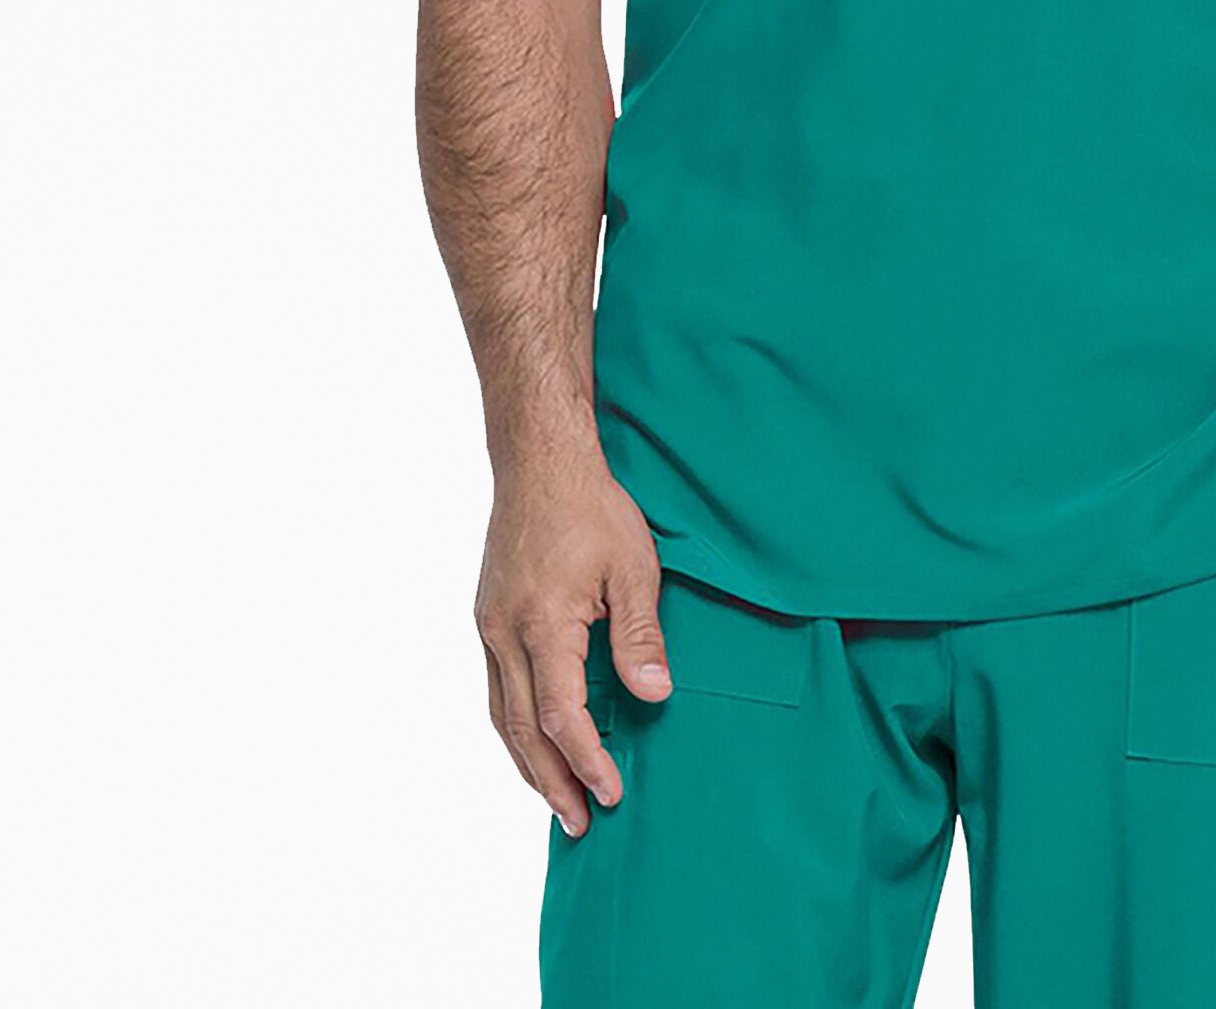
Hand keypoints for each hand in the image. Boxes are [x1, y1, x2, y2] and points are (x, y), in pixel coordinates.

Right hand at [473, 451, 671, 836]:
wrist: (539, 463)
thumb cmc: (591, 508)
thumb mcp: (633, 568)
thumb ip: (640, 636)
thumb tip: (655, 698)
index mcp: (543, 624)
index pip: (564, 716)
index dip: (588, 760)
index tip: (613, 792)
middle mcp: (505, 634)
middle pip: (524, 729)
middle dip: (553, 782)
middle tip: (580, 823)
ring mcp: (490, 627)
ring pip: (502, 715)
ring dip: (528, 763)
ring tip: (556, 799)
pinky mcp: (488, 618)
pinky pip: (498, 688)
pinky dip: (516, 726)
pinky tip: (535, 742)